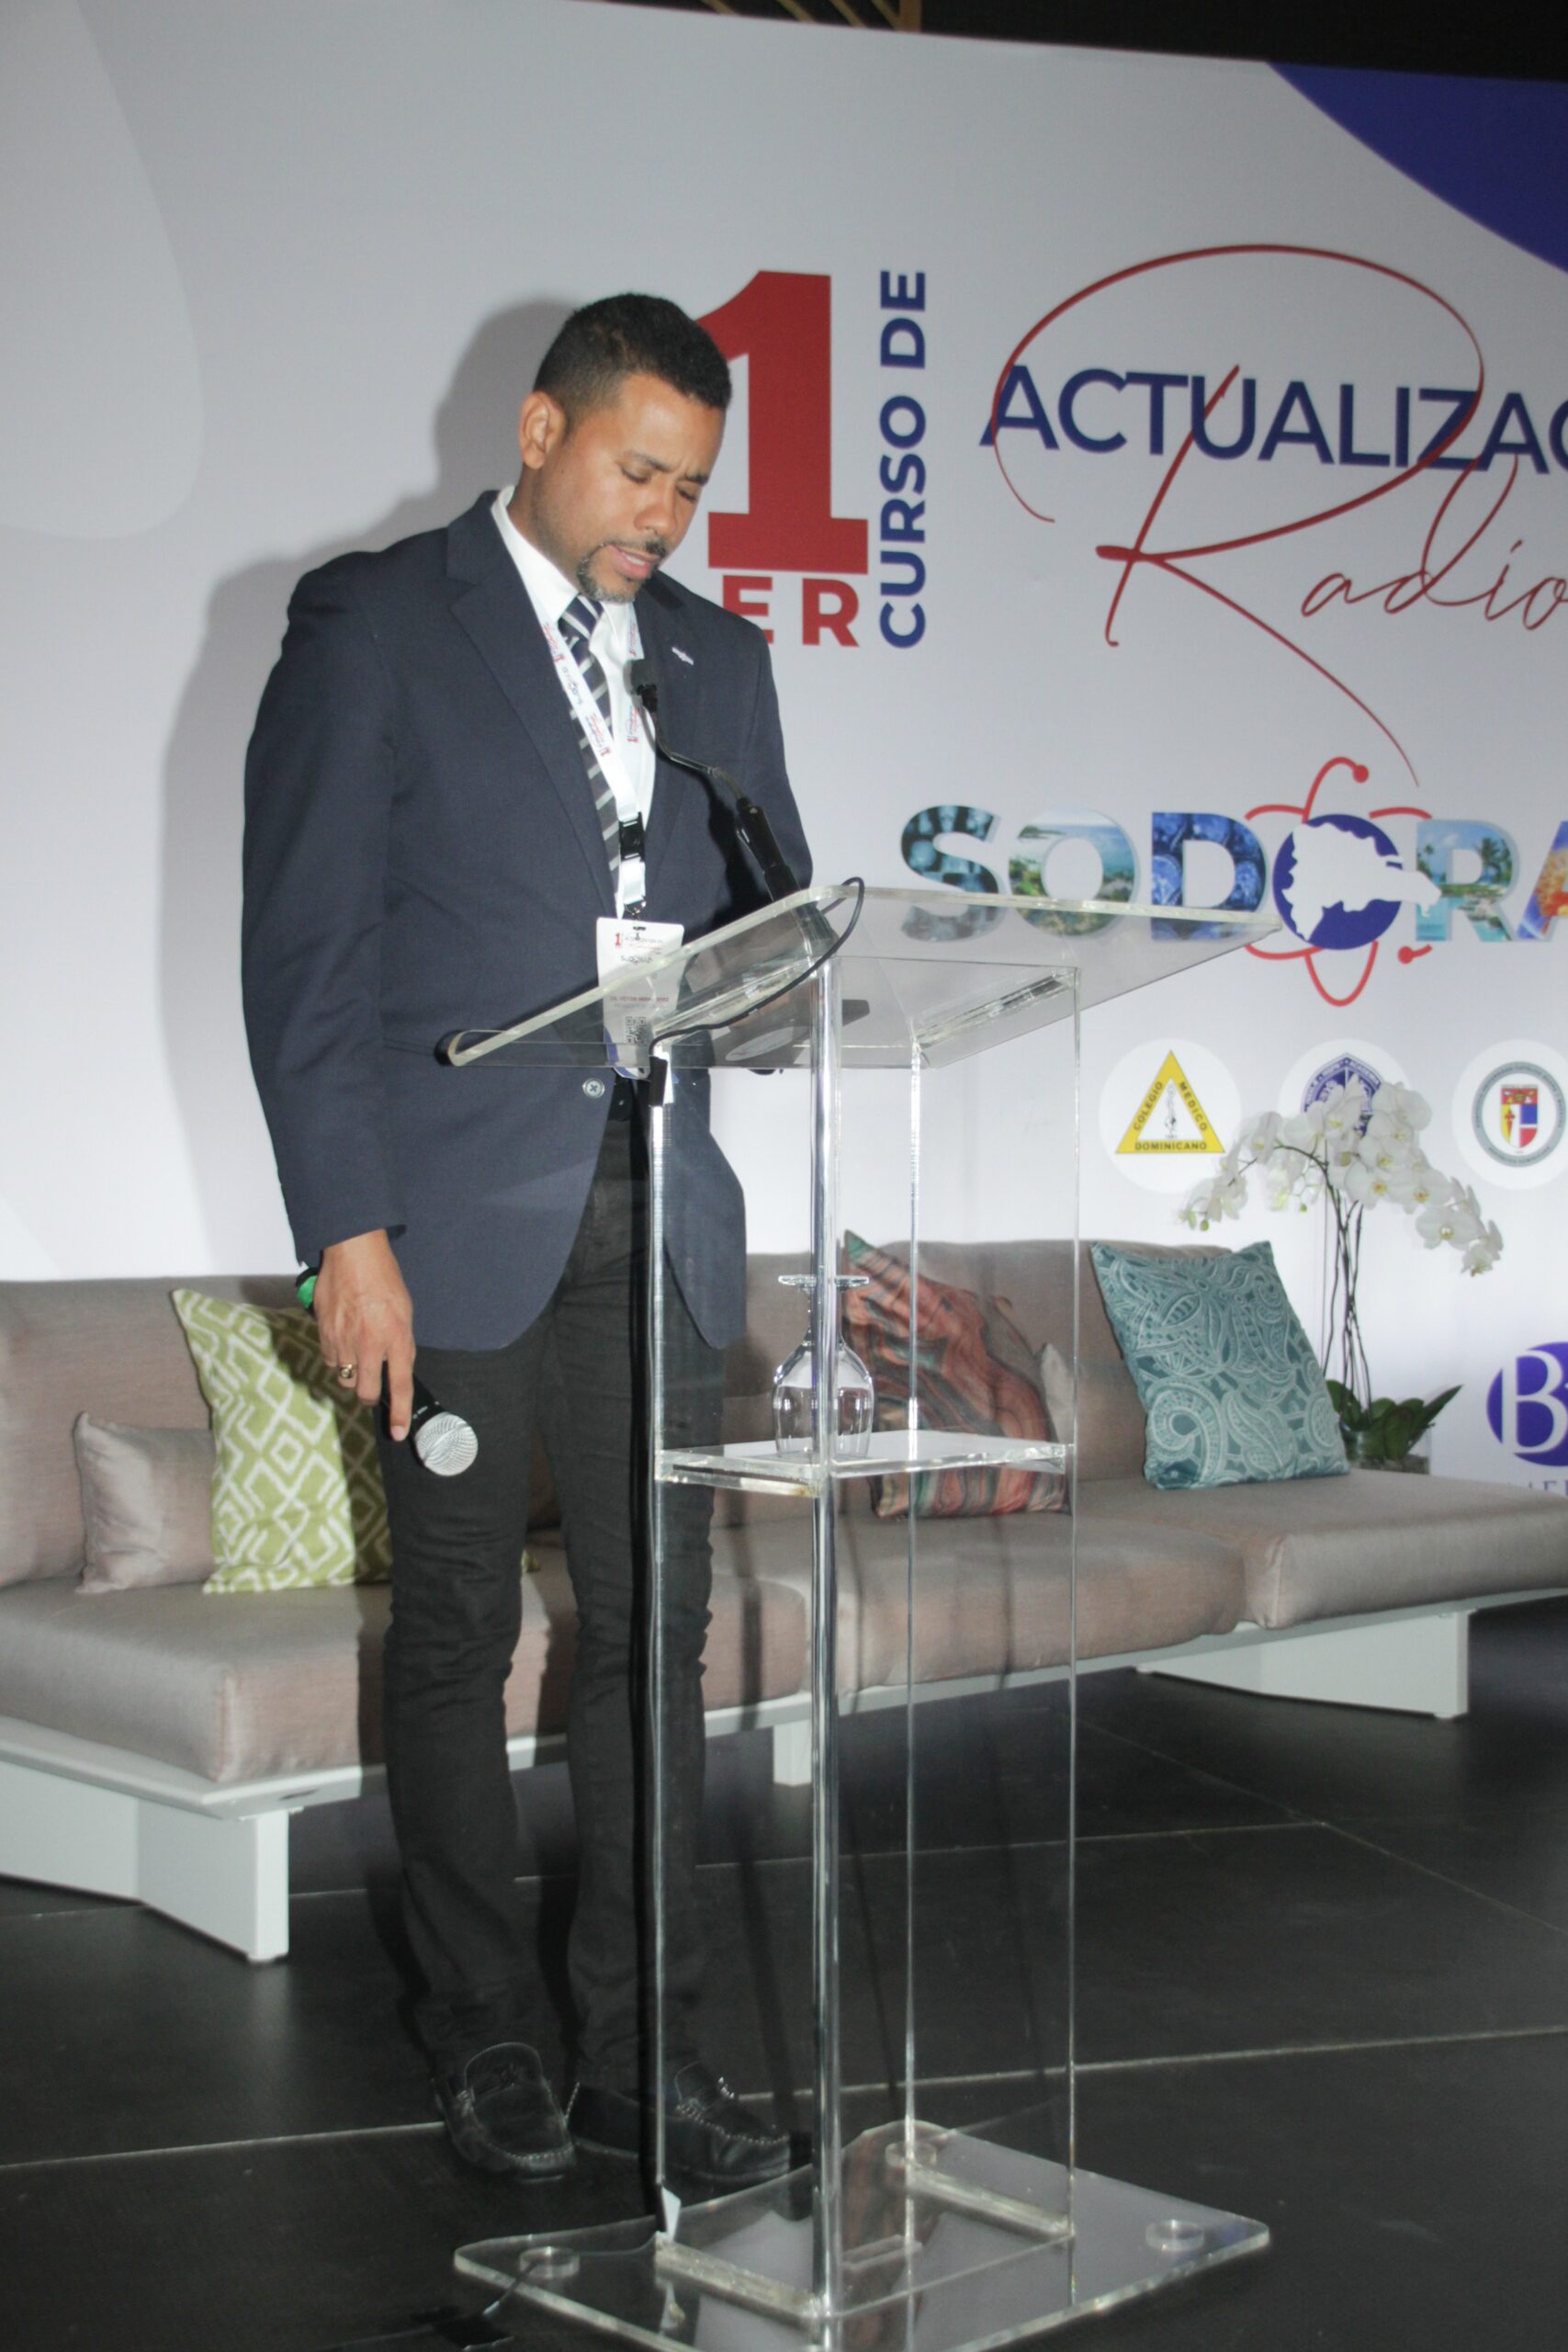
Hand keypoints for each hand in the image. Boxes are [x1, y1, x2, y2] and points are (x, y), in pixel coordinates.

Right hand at [314, 1230, 415, 1438]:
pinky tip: (342, 1340)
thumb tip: (396, 1368)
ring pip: (346, 1378)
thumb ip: (401, 1343)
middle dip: (371, 1395)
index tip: (397, 1432)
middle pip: (367, 1392)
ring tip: (358, 1352)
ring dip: (353, 1374)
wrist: (353, 1254)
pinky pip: (329, 1361)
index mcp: (396, 1338)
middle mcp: (369, 1344)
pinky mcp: (323, 1334)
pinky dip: (336, 1358)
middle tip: (375, 1386)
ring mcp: (343, 1341)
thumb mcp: (405, 1312)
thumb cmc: (383, 1279)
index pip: (400, 1385)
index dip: (398, 1413)